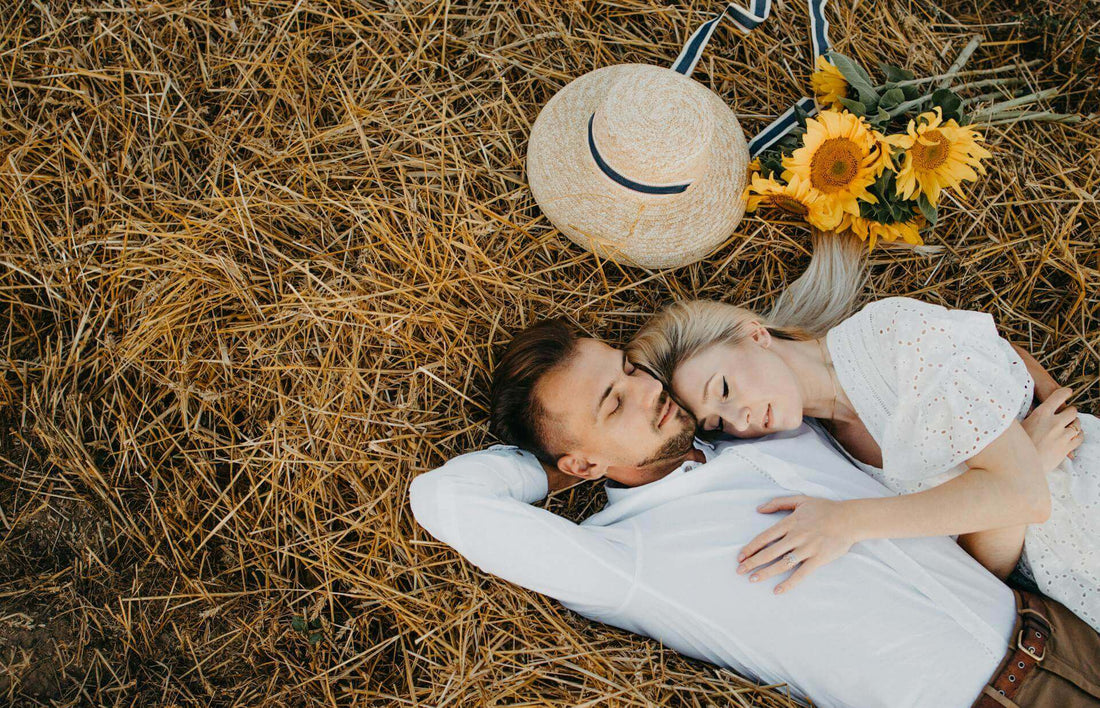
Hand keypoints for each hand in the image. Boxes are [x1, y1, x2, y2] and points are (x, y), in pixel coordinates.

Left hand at [737, 496, 858, 593]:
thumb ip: (778, 503)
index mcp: (790, 522)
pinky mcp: (818, 559)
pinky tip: (777, 590)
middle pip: (769, 552)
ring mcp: (807, 548)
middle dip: (752, 562)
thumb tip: (759, 509)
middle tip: (739, 571)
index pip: (765, 537)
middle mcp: (796, 536)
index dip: (751, 548)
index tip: (740, 556)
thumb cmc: (825, 509)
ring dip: (765, 572)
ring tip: (752, 579)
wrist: (850, 519)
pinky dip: (788, 583)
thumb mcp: (800, 500)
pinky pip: (801, 573)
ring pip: (782, 563)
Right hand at [1021, 386, 1082, 472]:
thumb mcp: (1016, 425)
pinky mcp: (1067, 448)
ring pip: (1078, 424)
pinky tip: (1072, 436)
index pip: (1059, 396)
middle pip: (1072, 411)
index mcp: (1041, 414)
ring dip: (1075, 424)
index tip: (1068, 392)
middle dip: (1071, 412)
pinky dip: (1078, 435)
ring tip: (1069, 426)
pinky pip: (1080, 437)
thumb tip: (1008, 404)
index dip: (1065, 392)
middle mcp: (1054, 423)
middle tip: (1066, 414)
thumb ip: (1020, 414)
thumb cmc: (1014, 445)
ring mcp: (1062, 436)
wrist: (1020, 467)